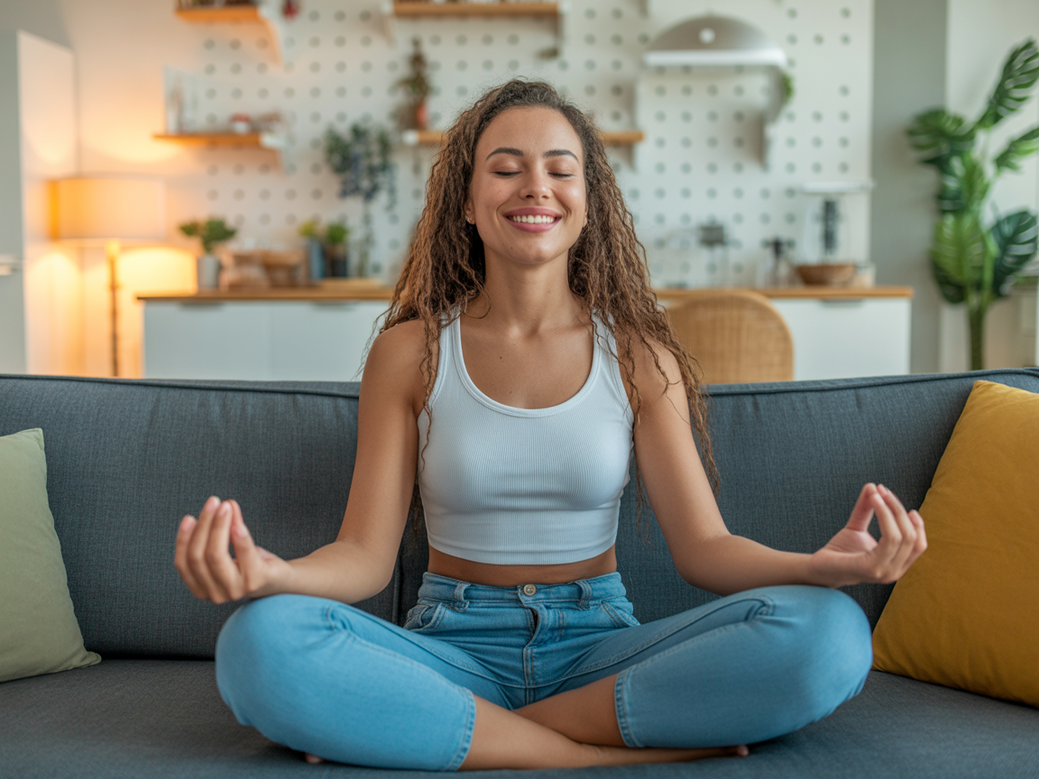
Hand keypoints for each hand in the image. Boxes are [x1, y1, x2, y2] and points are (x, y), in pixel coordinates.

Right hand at [174, 496, 291, 603]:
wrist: (280, 578)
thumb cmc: (251, 563)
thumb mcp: (231, 547)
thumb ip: (223, 530)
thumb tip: (225, 505)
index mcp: (201, 589)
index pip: (183, 564)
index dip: (183, 539)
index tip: (189, 518)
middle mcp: (215, 595)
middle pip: (198, 557)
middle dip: (204, 526)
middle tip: (213, 503)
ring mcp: (235, 591)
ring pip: (216, 555)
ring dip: (219, 526)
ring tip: (227, 506)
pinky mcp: (255, 582)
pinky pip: (243, 555)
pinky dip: (239, 537)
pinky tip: (238, 523)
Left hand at [809, 483, 926, 587]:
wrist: (819, 567)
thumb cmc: (840, 550)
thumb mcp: (857, 527)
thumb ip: (867, 509)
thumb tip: (873, 486)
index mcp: (897, 564)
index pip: (918, 542)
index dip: (914, 521)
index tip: (896, 500)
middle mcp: (895, 571)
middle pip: (911, 536)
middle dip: (898, 509)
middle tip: (883, 490)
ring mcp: (884, 572)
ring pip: (902, 536)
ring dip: (891, 510)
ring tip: (877, 493)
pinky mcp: (872, 568)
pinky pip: (889, 539)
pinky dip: (884, 516)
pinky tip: (874, 501)